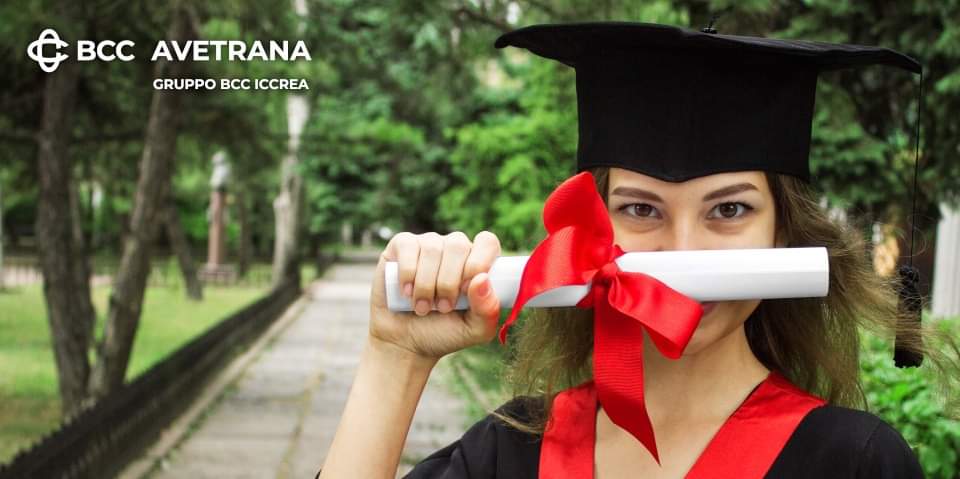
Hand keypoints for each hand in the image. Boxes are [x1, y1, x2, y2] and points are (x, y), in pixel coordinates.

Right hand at [369, 231, 501, 360]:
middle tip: (443, 308)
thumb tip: (482, 279)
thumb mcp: (474, 330)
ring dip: (426, 284)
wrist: (405, 341)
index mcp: (478, 262)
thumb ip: (488, 309)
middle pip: (458, 246)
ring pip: (432, 249)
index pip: (487, 242)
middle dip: (449, 282)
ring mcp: (428, 243)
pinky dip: (407, 273)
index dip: (478, 263)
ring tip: (422, 308)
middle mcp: (455, 247)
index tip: (466, 291)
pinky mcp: (402, 245)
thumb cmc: (444, 332)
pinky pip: (408, 247)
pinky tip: (406, 292)